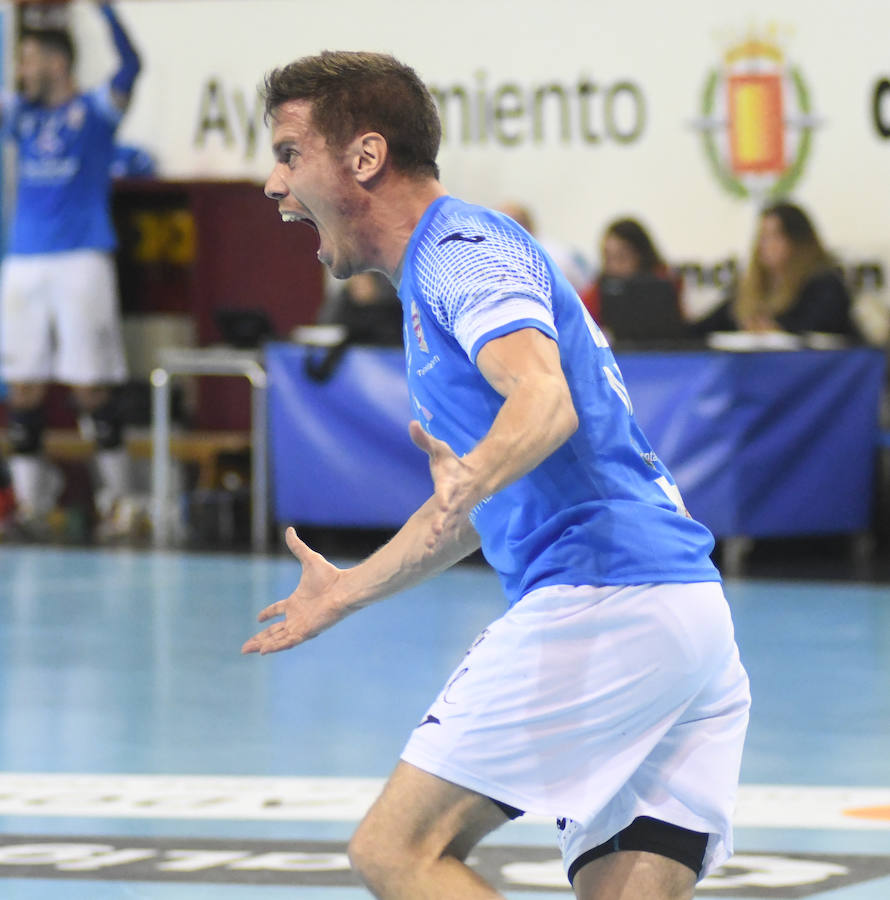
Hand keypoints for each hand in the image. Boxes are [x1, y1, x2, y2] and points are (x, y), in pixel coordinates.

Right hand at [241, 527, 347, 654]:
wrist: (344, 588)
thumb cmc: (330, 576)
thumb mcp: (308, 559)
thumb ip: (297, 547)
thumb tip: (289, 529)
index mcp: (297, 601)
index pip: (279, 610)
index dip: (268, 614)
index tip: (258, 618)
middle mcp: (298, 615)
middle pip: (275, 630)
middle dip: (260, 638)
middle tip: (244, 646)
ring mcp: (302, 625)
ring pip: (278, 638)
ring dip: (263, 644)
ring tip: (247, 650)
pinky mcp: (306, 631)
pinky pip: (288, 642)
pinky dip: (275, 646)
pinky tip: (263, 651)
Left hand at [409, 420, 477, 550]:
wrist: (476, 477)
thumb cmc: (453, 464)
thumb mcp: (439, 450)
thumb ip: (424, 440)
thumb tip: (412, 423)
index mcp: (450, 486)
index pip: (446, 493)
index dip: (445, 499)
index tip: (443, 506)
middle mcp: (454, 502)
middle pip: (447, 515)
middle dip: (441, 524)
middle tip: (435, 534)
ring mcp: (454, 513)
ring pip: (446, 527)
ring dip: (438, 537)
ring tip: (429, 549)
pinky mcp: (452, 520)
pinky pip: (444, 532)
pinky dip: (437, 541)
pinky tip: (427, 554)